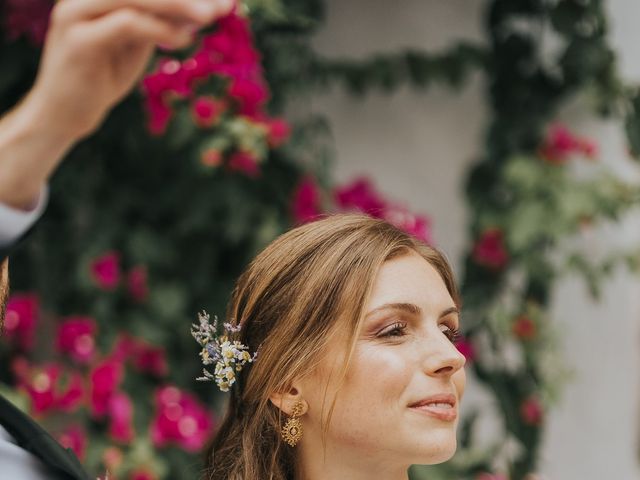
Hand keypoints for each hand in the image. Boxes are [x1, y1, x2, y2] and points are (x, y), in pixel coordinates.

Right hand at [0, 0, 233, 209]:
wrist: (64, 114)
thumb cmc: (102, 77)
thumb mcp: (135, 45)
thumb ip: (158, 23)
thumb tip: (201, 11)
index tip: (221, 0)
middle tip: (222, 5)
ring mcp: (77, 14)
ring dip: (177, 4)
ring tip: (209, 16)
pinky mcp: (79, 41)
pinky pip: (128, 24)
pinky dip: (160, 29)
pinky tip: (184, 40)